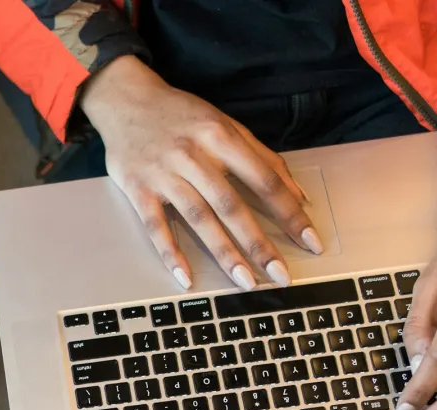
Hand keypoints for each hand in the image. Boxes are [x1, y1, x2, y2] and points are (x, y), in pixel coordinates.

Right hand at [79, 55, 322, 290]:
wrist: (126, 100)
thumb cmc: (181, 116)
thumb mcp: (225, 124)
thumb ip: (261, 157)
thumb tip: (298, 194)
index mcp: (221, 136)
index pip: (264, 179)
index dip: (290, 212)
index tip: (310, 239)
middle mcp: (194, 156)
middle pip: (232, 205)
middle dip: (259, 243)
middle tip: (280, 274)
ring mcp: (164, 174)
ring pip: (199, 218)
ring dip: (224, 253)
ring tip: (245, 281)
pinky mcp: (138, 189)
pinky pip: (156, 226)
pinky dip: (170, 252)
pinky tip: (186, 277)